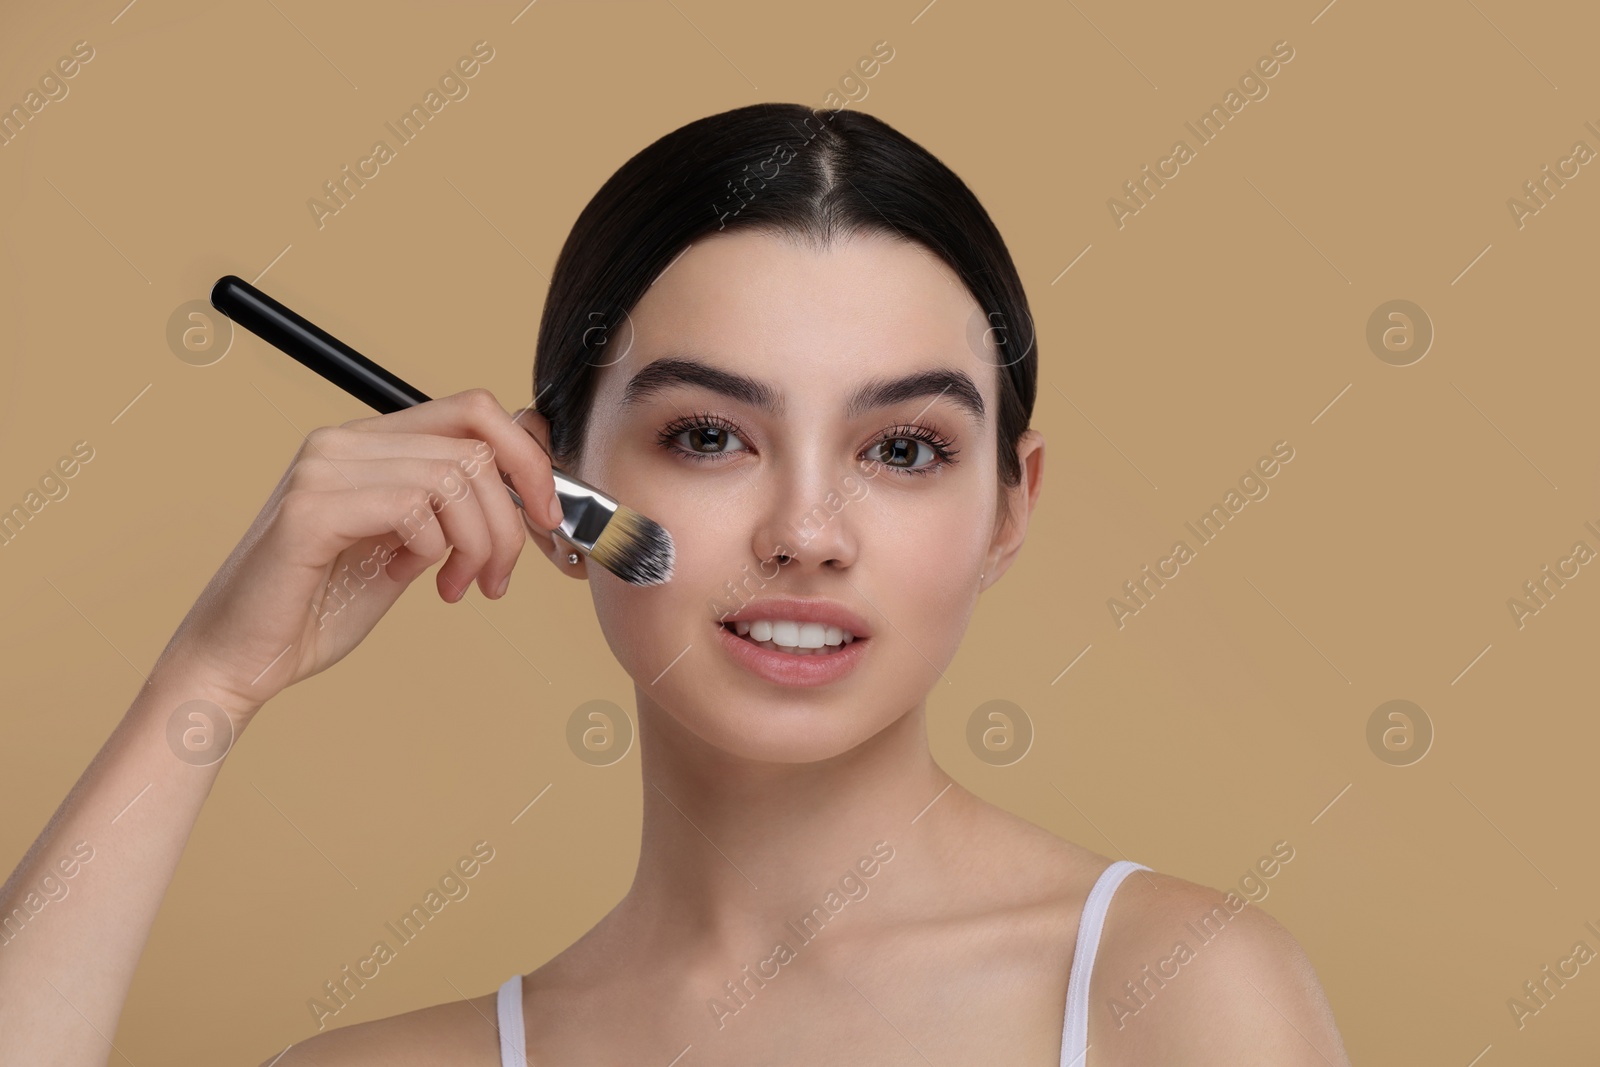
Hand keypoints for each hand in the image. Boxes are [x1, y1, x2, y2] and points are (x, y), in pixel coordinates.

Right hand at [149, 389, 563, 719]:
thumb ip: (451, 511)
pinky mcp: (311, 509)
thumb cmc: (318, 607)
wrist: (241, 659)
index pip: (473, 410)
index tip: (545, 515)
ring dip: (479, 543)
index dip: (527, 458)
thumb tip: (524, 493)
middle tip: (498, 572)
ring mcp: (323, 469)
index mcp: (368, 443)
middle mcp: (343, 442)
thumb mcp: (408, 547)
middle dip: (511, 516)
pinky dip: (437, 550)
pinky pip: (415, 507)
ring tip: (460, 585)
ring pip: (456, 477)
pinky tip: (418, 581)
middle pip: (476, 444)